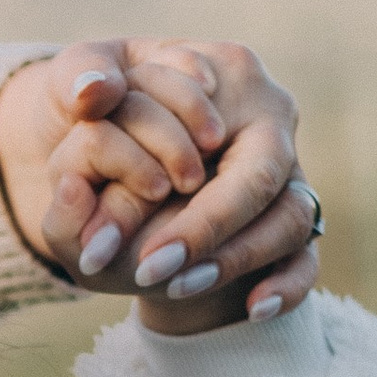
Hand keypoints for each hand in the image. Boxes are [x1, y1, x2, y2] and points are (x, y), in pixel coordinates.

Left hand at [0, 38, 318, 330]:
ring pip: (289, 218)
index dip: (167, 161)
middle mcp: (269, 115)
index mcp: (225, 67)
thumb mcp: (70, 91)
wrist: (115, 165)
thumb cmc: (96, 116)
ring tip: (174, 288)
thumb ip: (71, 79)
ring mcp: (290, 169)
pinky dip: (287, 286)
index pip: (211, 119)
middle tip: (148, 268)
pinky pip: (306, 259)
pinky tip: (254, 309)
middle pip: (261, 175)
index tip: (124, 203)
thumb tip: (93, 93)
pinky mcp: (291, 219)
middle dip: (206, 226)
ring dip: (236, 259)